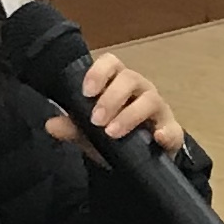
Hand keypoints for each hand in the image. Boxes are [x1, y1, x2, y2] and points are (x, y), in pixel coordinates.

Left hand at [44, 52, 183, 163]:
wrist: (138, 160)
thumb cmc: (113, 134)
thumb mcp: (89, 132)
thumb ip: (72, 127)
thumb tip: (51, 125)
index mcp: (118, 83)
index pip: (111, 63)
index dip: (99, 72)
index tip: (86, 92)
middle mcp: (140, 90)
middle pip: (130, 79)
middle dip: (111, 98)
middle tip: (96, 120)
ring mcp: (158, 110)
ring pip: (150, 99)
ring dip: (129, 115)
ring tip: (112, 133)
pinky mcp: (170, 131)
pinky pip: (172, 129)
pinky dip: (165, 132)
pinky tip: (155, 137)